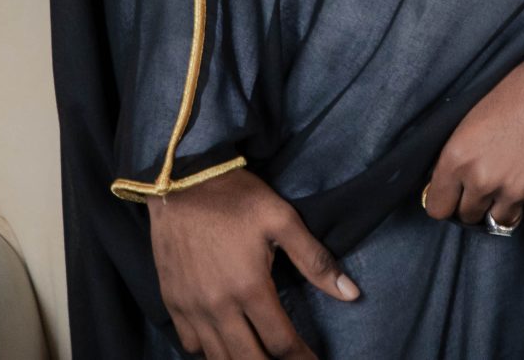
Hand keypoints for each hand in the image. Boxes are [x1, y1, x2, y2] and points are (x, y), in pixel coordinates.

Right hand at [147, 168, 358, 357]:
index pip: (280, 341)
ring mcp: (190, 307)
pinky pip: (190, 344)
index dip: (301, 358)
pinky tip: (225, 344)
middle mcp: (217, 306)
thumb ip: (316, 261)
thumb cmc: (237, 199)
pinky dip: (209, 351)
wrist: (181, 182)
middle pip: (247, 358)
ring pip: (216, 357)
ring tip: (262, 357)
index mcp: (250, 288)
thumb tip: (351, 293)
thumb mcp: (284, 221)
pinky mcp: (172, 301)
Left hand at [423, 12, 523, 229]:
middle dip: (478, 202)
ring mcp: (519, 189)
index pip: (438, 207)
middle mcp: (485, 179)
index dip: (447, 200)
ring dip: (507, 202)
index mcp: (458, 159)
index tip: (457, 195)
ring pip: (504, 218)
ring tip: (519, 176)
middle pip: (470, 216)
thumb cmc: (518, 91)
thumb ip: (459, 159)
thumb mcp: (472, 120)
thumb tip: (453, 188)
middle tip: (493, 180)